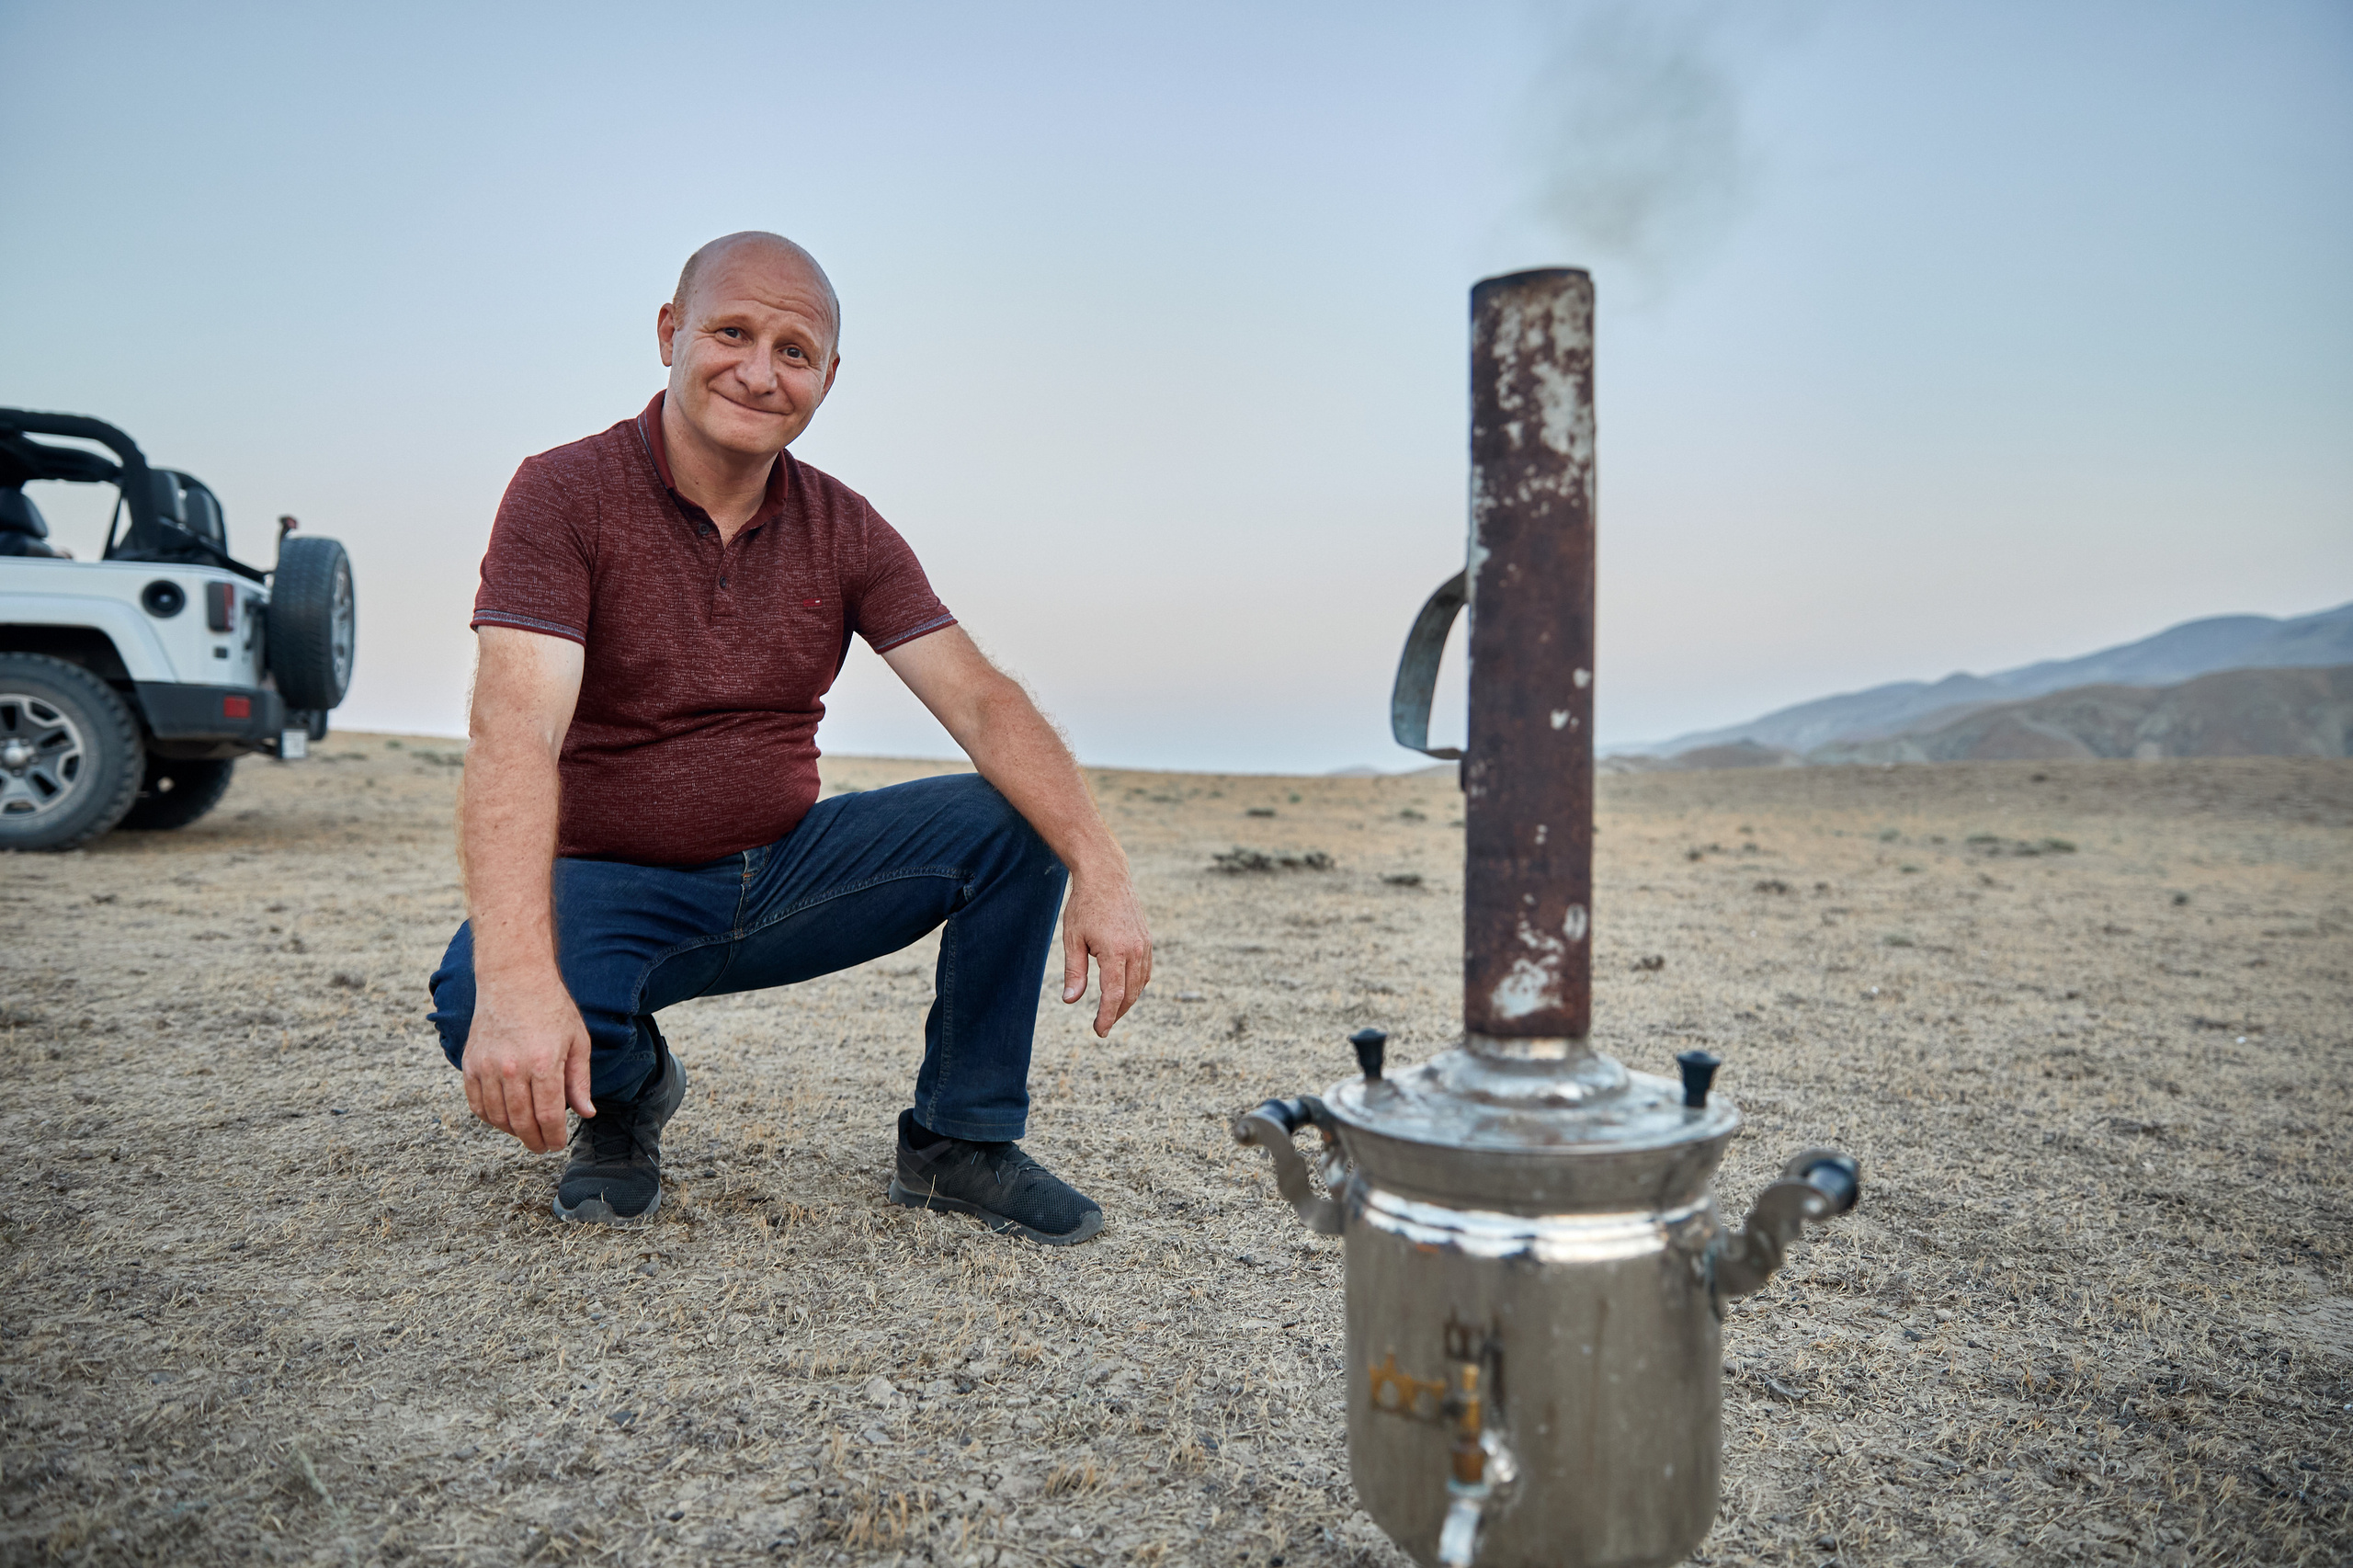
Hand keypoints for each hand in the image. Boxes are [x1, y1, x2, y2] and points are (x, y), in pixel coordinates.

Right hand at [461, 973, 594, 1151]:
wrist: (514, 979)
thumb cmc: (551, 1008)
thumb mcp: (578, 1041)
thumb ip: (579, 1080)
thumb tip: (585, 1113)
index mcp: (544, 1063)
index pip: (549, 1116)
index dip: (554, 1137)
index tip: (557, 1144)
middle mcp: (513, 1069)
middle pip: (521, 1123)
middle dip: (534, 1141)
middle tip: (542, 1147)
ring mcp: (488, 1067)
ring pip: (497, 1117)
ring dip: (512, 1132)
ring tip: (526, 1133)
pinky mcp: (470, 1064)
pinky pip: (477, 1104)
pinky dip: (490, 1118)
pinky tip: (504, 1119)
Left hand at [1060, 867, 1152, 1037]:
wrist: (1106, 876)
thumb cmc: (1084, 906)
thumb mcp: (1072, 939)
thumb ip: (1074, 972)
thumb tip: (1070, 1001)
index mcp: (1115, 951)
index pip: (1114, 995)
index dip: (1107, 1016)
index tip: (1100, 1030)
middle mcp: (1134, 950)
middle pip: (1130, 993)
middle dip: (1117, 1013)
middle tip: (1102, 1025)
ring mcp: (1144, 944)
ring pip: (1140, 983)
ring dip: (1127, 1000)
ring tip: (1111, 1010)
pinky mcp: (1146, 939)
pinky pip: (1145, 970)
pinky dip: (1136, 985)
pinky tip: (1124, 989)